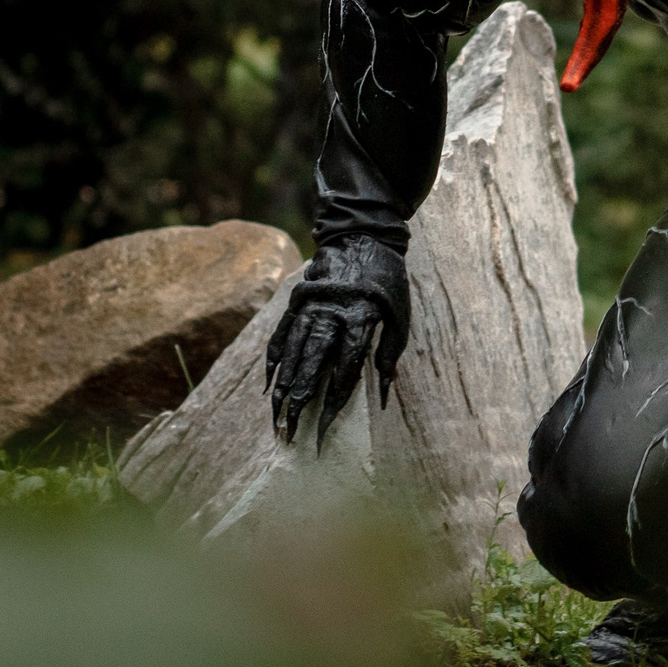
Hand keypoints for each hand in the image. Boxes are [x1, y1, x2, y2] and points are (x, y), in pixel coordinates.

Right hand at [263, 234, 409, 447]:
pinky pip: (280, 334)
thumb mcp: (400, 317)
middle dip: (300, 400)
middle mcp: (331, 314)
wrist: (364, 235)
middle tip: (290, 431)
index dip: (335, 403)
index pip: (345, 370)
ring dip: (283, 386)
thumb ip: (389, 356)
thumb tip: (382, 397)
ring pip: (292, 352)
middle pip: (312, 364)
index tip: (325, 429)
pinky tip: (268, 384)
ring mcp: (310, 306)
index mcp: (361, 318)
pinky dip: (274, 359)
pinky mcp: (296, 301)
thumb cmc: (388, 282)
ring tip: (275, 415)